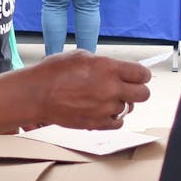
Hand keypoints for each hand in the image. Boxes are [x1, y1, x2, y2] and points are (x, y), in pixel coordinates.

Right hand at [28, 52, 151, 129]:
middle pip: (143, 94)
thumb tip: (116, 70)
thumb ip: (104, 64)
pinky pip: (117, 123)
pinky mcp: (97, 123)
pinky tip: (102, 111)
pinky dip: (113, 118)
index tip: (137, 76)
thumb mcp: (81, 56)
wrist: (37, 95)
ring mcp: (105, 108)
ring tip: (104, 99)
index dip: (141, 75)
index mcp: (108, 68)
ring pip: (128, 108)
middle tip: (127, 89)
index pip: (142, 74)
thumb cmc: (53, 73)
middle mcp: (111, 89)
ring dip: (120, 103)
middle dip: (137, 90)